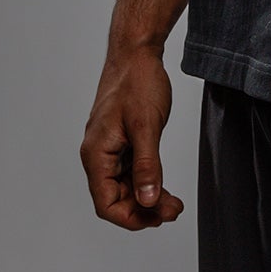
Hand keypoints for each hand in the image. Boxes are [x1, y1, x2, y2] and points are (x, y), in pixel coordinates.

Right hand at [79, 44, 184, 229]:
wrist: (137, 53)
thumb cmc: (137, 82)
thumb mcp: (146, 126)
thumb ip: (147, 166)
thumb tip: (147, 200)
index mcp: (96, 153)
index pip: (106, 203)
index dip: (131, 217)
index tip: (157, 218)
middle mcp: (98, 154)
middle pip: (116, 198)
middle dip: (144, 209)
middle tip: (173, 210)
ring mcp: (109, 148)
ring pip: (125, 186)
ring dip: (147, 197)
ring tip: (174, 203)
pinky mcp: (121, 141)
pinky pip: (130, 171)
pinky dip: (147, 181)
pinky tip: (164, 186)